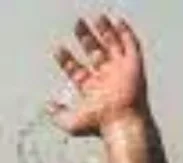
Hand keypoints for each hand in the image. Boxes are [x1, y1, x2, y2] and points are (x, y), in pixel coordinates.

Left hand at [48, 15, 147, 136]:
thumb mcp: (70, 123)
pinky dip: (126, 33)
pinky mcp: (134, 66)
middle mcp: (106, 78)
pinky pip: (131, 45)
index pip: (76, 69)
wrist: (119, 122)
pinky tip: (118, 22)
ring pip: (112, 45)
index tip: (58, 49)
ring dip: (105, 31)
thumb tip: (48, 106)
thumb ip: (57, 114)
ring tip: (97, 18)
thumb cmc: (98, 125)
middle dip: (86, 38)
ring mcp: (120, 71)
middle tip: (77, 24)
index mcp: (91, 89)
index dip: (67, 59)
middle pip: (95, 52)